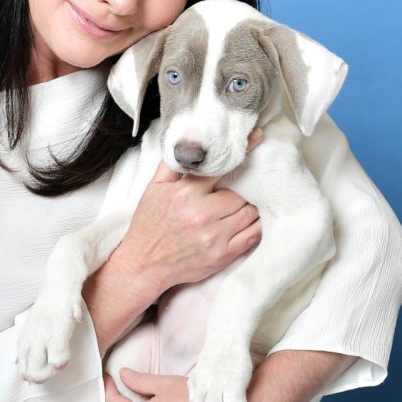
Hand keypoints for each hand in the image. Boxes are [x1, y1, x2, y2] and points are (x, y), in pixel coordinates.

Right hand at [111, 129, 264, 292]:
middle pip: (240, 194)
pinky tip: (252, 221)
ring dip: (251, 206)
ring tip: (247, 203)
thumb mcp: (153, 189)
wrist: (144, 264)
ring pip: (249, 213)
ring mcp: (214, 236)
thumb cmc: (149, 225)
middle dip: (244, 188)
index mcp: (186, 194)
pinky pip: (251, 236)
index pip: (221, 168)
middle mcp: (201, 214)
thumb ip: (172, 164)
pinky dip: (256, 226)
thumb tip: (187, 142)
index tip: (257, 138)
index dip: (242, 152)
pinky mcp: (221, 255)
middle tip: (246, 185)